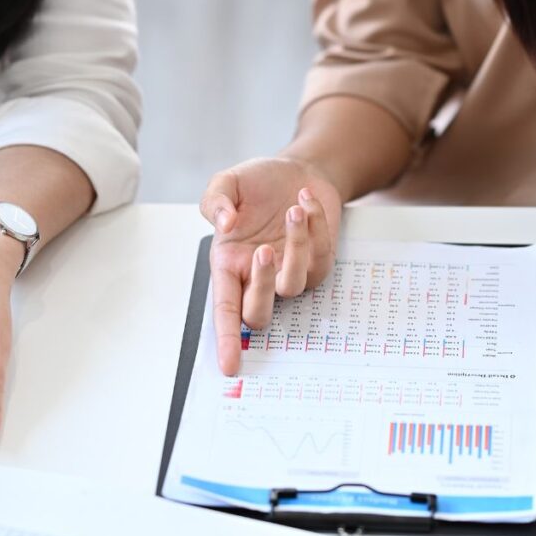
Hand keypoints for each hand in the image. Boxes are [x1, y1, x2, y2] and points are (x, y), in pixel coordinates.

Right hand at [200, 157, 342, 375]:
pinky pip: (320, 257)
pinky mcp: (319, 262)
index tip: (229, 365)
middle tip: (264, 250)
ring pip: (293, 284)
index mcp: (228, 265)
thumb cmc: (256, 183)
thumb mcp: (226, 182)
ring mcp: (290, 272)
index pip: (224, 311)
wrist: (296, 170)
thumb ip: (214, 200)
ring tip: (294, 208)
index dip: (226, 339)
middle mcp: (257, 276)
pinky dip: (316, 226)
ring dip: (296, 244)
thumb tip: (222, 225)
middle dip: (262, 285)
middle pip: (259, 313)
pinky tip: (307, 201)